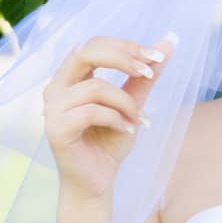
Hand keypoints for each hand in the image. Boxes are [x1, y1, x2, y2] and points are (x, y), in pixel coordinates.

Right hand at [43, 33, 177, 202]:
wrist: (97, 181)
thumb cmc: (110, 140)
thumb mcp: (133, 104)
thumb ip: (145, 75)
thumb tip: (170, 41)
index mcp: (71, 77)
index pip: (94, 44)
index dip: (126, 46)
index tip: (158, 57)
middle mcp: (56, 88)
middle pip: (85, 52)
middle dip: (123, 58)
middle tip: (150, 73)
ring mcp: (51, 109)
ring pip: (95, 87)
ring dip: (126, 102)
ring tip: (138, 121)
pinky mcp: (55, 129)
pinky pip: (90, 112)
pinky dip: (116, 119)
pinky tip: (126, 130)